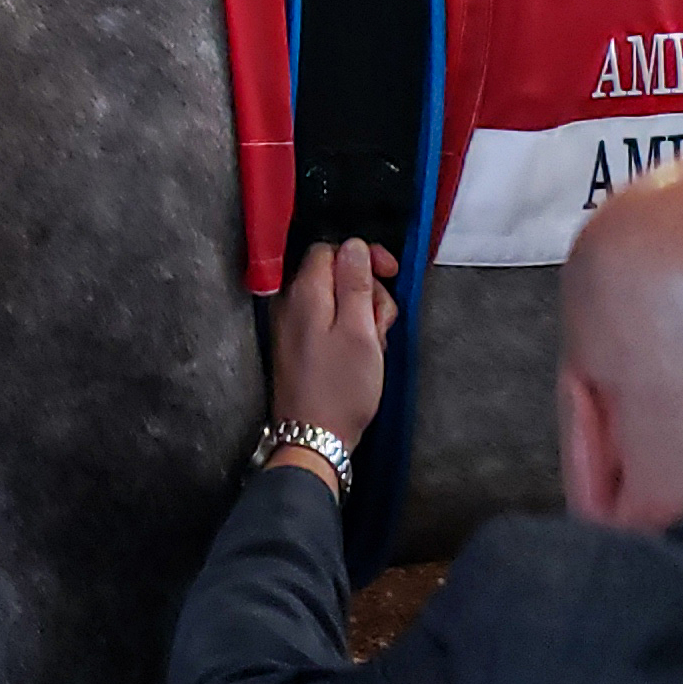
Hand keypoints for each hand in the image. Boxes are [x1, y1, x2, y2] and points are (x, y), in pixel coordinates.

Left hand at [267, 239, 399, 464]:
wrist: (314, 437)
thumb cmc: (341, 387)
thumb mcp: (360, 330)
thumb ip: (356, 283)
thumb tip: (354, 245)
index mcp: (305, 293)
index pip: (331, 249)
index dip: (363, 256)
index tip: (390, 273)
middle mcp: (292, 303)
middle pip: (336, 275)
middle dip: (367, 292)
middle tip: (381, 324)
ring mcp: (293, 325)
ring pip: (337, 300)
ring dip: (363, 316)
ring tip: (374, 346)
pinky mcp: (300, 345)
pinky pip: (329, 323)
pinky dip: (350, 332)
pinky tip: (362, 356)